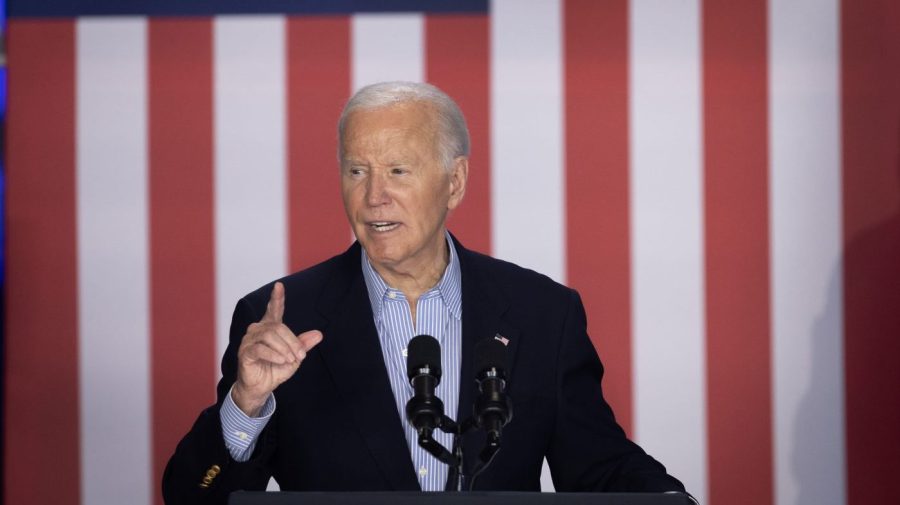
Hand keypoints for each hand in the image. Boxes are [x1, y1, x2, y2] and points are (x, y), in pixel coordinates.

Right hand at [232, 282, 322, 415]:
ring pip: (269, 336)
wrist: (262, 388)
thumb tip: (319, 334)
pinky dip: (274, 354)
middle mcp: (257, 330)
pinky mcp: (245, 352)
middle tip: (301, 356)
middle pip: (278, 327)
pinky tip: (281, 360)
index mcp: (270, 328)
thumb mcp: (294, 357)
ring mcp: (249, 340)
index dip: (277, 298)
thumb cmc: (276, 369)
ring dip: (284, 348)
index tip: (279, 286)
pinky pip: (260, 348)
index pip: (273, 309)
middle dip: (292, 342)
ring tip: (290, 360)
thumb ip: (304, 344)